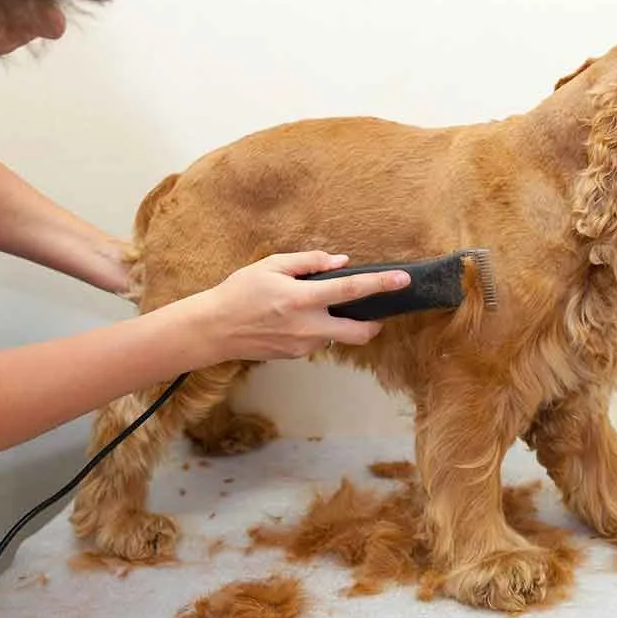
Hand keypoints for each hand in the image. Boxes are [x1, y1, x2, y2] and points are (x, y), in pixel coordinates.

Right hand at [195, 251, 410, 360]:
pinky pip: (318, 341)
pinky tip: (295, 319)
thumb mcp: (270, 266)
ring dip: (338, 323)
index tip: (403, 280)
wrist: (213, 329)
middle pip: (359, 333)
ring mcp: (303, 346)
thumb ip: (308, 262)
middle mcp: (307, 327)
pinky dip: (318, 329)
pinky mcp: (296, 356)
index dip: (380, 285)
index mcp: (301, 299)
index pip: (350, 291)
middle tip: (373, 312)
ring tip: (313, 307)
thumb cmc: (239, 293)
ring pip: (337, 337)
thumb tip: (340, 262)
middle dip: (374, 324)